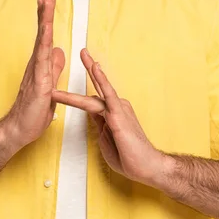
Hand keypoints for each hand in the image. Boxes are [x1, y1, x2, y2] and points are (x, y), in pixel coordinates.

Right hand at [5, 0, 64, 149]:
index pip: (45, 37)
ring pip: (42, 40)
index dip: (47, 18)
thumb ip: (53, 69)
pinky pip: (42, 57)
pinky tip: (46, 28)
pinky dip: (44, 41)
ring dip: (45, 19)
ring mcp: (36, 71)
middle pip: (42, 32)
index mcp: (40, 65)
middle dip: (45, 11)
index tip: (47, 0)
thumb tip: (58, 51)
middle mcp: (36, 64)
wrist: (18, 130)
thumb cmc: (32, 112)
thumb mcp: (49, 87)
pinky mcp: (38, 81)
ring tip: (46, 0)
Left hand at [51, 49, 165, 187]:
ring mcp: (118, 109)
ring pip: (98, 89)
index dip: (80, 93)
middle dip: (89, 68)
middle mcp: (116, 108)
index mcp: (112, 115)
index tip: (69, 84)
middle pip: (97, 87)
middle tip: (82, 51)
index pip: (92, 100)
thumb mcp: (107, 142)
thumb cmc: (130, 158)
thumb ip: (100, 127)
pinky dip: (102, 79)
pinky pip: (108, 94)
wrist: (148, 167)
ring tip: (82, 53)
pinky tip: (96, 67)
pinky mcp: (119, 114)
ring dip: (89, 71)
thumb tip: (93, 116)